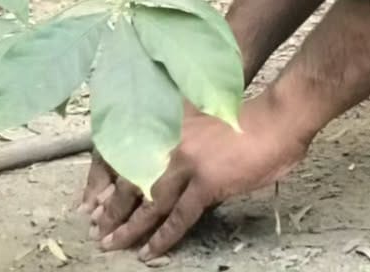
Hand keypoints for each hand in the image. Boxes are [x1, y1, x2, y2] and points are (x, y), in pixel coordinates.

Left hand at [80, 89, 312, 258]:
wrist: (276, 118)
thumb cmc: (245, 118)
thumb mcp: (201, 117)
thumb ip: (180, 137)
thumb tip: (161, 167)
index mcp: (169, 123)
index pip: (128, 151)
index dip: (108, 177)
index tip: (94, 195)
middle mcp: (172, 141)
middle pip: (132, 178)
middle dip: (112, 206)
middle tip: (96, 225)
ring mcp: (188, 162)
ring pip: (149, 201)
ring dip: (128, 226)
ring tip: (112, 242)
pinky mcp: (206, 183)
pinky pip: (178, 217)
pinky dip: (162, 237)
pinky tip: (150, 252)